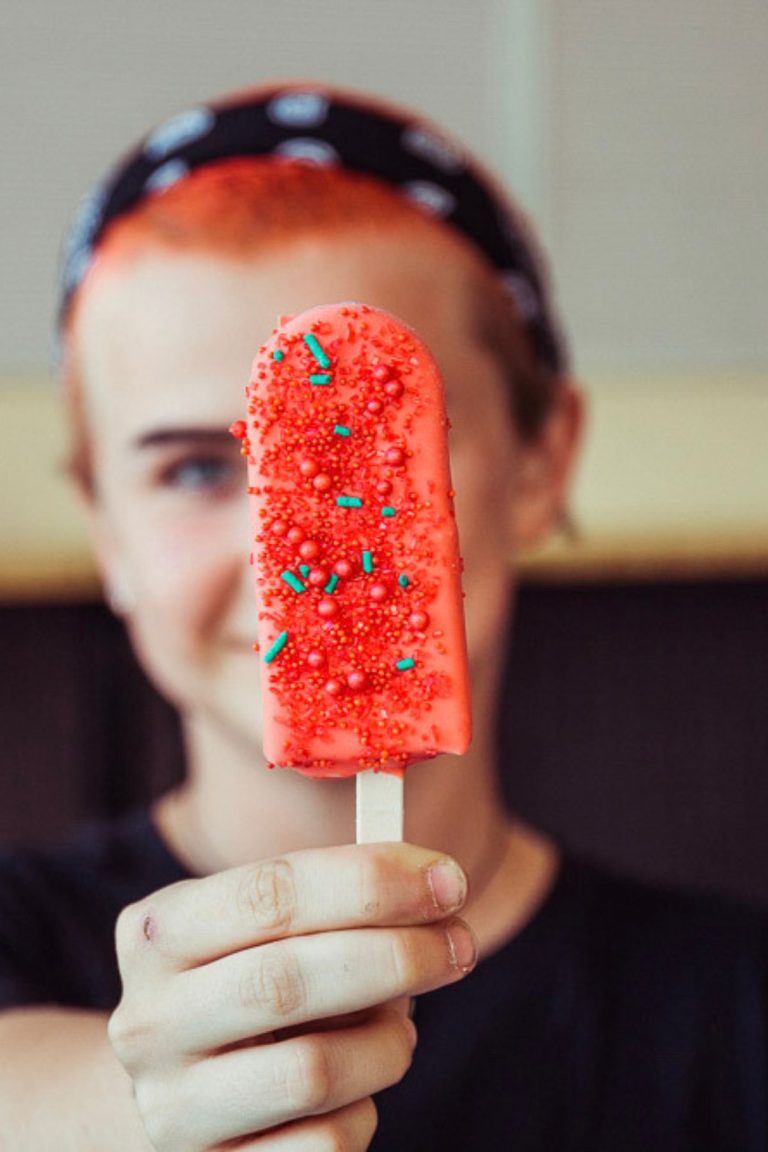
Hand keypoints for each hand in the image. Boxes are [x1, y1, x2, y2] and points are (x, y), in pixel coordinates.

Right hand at [109, 842, 475, 1149]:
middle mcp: (150, 1020)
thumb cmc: (248, 985)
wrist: (179, 1094)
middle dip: (397, 956)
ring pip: (312, 1072)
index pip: (271, 892)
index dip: (370, 881)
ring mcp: (173, 1108)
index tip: (446, 880)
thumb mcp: (262, 928)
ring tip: (399, 1026)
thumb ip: (334, 897)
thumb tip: (435, 884)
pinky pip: (322, 1144)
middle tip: (459, 944)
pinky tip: (357, 1089)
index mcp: (158, 932)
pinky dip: (363, 1110)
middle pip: (290, 980)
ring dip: (387, 1042)